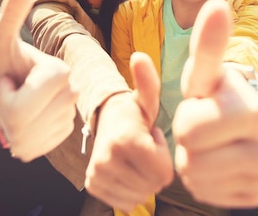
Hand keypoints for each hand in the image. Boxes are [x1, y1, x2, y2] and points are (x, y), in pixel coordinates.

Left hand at [0, 0, 76, 160]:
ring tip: (14, 106)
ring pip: (28, 141)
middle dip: (6, 113)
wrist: (5, 76)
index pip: (27, 103)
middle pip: (26, 124)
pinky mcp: (61, 133)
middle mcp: (72, 93)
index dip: (8, 95)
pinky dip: (19, 140)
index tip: (10, 79)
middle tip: (10, 92)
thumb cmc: (0, 55)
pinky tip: (22, 122)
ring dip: (10, 128)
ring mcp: (68, 117)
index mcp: (61, 72)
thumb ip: (13, 9)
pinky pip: (33, 150)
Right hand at [85, 52, 173, 211]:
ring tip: (136, 156)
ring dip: (143, 179)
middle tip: (145, 147)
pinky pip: (125, 202)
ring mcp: (98, 175)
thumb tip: (139, 56)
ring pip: (140, 196)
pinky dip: (130, 189)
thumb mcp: (145, 98)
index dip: (164, 156)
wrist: (104, 121)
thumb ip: (148, 82)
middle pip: (153, 186)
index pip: (163, 173)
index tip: (153, 138)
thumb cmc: (133, 112)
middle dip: (155, 168)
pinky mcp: (93, 185)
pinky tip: (126, 168)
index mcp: (125, 140)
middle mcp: (107, 160)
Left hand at [172, 0, 257, 207]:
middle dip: (187, 145)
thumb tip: (217, 3)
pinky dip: (207, 186)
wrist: (234, 129)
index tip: (201, 108)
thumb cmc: (213, 97)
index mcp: (252, 109)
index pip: (190, 130)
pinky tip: (218, 167)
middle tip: (202, 131)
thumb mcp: (204, 74)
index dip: (185, 121)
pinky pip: (215, 199)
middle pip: (193, 160)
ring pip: (201, 183)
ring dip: (194, 167)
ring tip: (209, 148)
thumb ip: (209, 45)